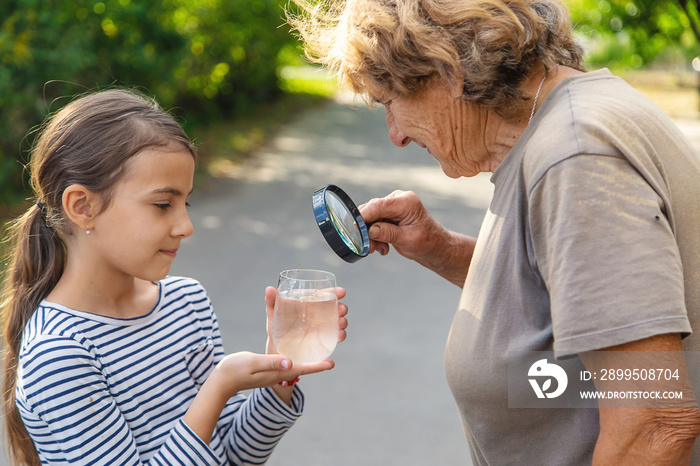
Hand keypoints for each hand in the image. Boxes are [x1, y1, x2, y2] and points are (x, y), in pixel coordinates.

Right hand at [184, 350, 333, 440]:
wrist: (221, 381)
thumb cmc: (234, 371)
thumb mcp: (252, 363)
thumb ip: (270, 362)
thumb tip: (290, 362)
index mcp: (277, 372)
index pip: (301, 369)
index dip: (317, 366)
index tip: (332, 363)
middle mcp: (278, 373)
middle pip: (302, 367)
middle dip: (317, 362)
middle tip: (331, 356)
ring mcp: (274, 372)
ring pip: (296, 365)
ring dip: (308, 358)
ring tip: (320, 349)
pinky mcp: (269, 368)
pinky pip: (287, 362)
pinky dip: (295, 355)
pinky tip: (297, 347)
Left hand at [264, 286, 348, 356]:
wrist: (277, 350)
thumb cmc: (276, 328)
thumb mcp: (273, 314)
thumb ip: (271, 302)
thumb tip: (269, 289)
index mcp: (309, 304)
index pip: (324, 295)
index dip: (334, 292)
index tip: (341, 292)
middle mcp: (318, 315)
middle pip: (335, 308)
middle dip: (342, 308)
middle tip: (341, 310)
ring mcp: (322, 328)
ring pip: (339, 321)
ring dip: (343, 321)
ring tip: (341, 323)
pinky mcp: (323, 341)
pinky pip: (336, 337)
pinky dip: (341, 335)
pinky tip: (340, 335)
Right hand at [359, 190, 475, 286]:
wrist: (435, 246)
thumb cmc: (427, 242)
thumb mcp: (408, 240)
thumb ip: (388, 233)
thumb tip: (369, 230)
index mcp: (406, 202)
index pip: (378, 206)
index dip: (363, 216)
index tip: (352, 228)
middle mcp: (397, 200)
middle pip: (371, 211)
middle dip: (367, 230)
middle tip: (369, 248)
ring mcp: (392, 206)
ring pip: (370, 218)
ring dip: (371, 235)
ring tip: (380, 249)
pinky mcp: (387, 214)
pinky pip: (373, 223)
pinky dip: (374, 236)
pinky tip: (383, 246)